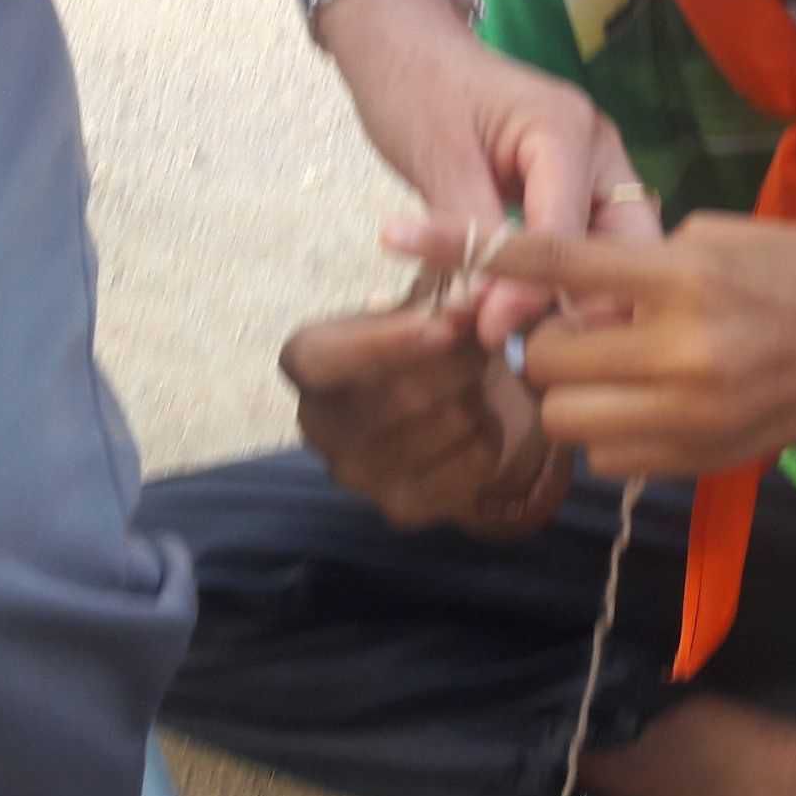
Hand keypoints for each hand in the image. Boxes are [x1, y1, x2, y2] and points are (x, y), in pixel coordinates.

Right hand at [277, 304, 569, 538]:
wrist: (433, 404)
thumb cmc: (418, 340)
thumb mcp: (423, 298)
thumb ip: (450, 287)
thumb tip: (482, 294)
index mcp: (305, 361)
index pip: (325, 358)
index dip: (387, 342)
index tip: (446, 325)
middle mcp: (317, 426)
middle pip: (402, 396)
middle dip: (461, 362)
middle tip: (486, 341)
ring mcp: (357, 475)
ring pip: (445, 427)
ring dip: (478, 397)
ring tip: (472, 384)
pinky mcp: (402, 509)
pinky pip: (472, 464)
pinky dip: (490, 435)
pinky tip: (475, 423)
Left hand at [317, 0, 663, 344]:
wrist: (402, 41)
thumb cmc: (413, 87)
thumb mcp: (437, 158)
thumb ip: (468, 234)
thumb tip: (484, 313)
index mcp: (569, 131)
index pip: (567, 229)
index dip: (533, 290)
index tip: (495, 336)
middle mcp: (600, 150)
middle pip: (628, 243)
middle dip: (601, 303)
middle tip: (558, 362)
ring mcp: (596, 170)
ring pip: (619, 251)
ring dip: (592, 300)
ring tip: (558, 356)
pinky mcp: (579, 189)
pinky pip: (593, 245)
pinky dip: (575, 286)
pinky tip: (550, 329)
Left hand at [387, 213, 795, 480]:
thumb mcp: (729, 238)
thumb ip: (647, 262)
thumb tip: (584, 292)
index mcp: (682, 275)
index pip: (550, 260)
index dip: (468, 245)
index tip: (398, 230)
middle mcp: (678, 351)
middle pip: (544, 361)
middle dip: (545, 345)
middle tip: (579, 327)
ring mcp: (690, 417)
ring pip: (568, 421)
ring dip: (575, 395)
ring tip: (619, 368)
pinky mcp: (702, 461)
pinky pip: (611, 459)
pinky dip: (611, 433)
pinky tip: (650, 404)